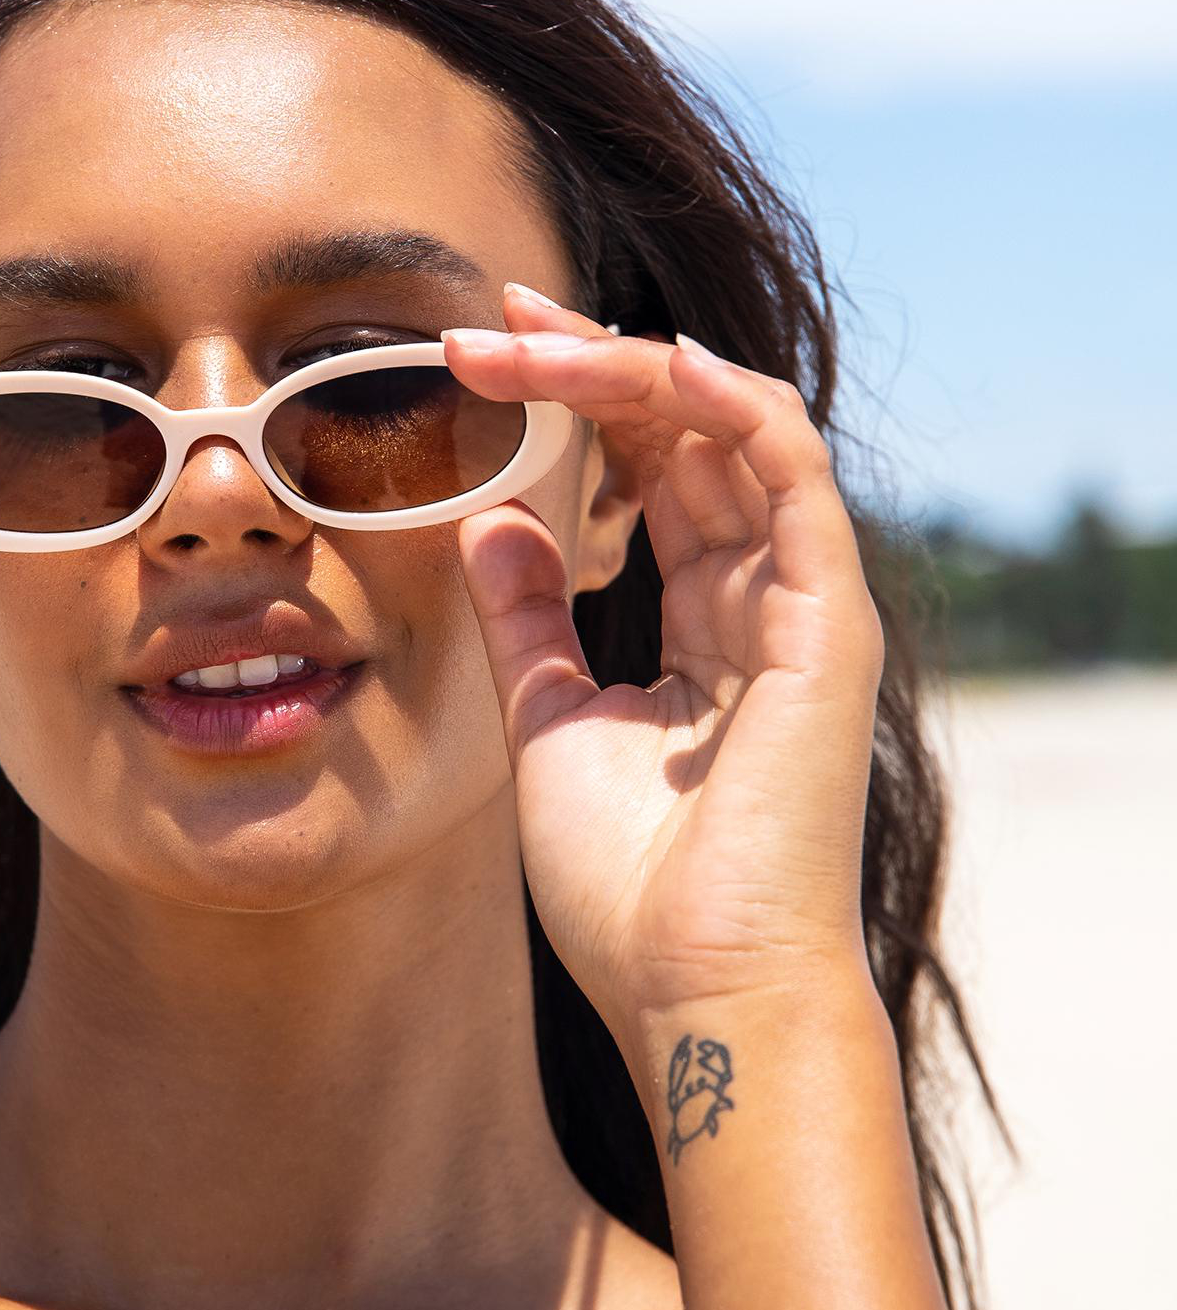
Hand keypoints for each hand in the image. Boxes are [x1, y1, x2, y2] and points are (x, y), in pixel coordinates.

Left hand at [447, 285, 886, 1041]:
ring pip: (732, 431)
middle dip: (585, 362)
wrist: (693, 992)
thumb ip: (528, 619)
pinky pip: (792, 478)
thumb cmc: (628, 886)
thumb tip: (490, 516)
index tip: (481, 353)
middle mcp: (761, 600)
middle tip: (487, 317)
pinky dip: (732, 407)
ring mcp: (801, 607)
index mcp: (706, 625)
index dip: (577, 400)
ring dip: (630, 368)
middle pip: (686, 434)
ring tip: (528, 332)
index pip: (653, 472)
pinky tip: (655, 364)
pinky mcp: (828, 625)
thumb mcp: (547, 724)